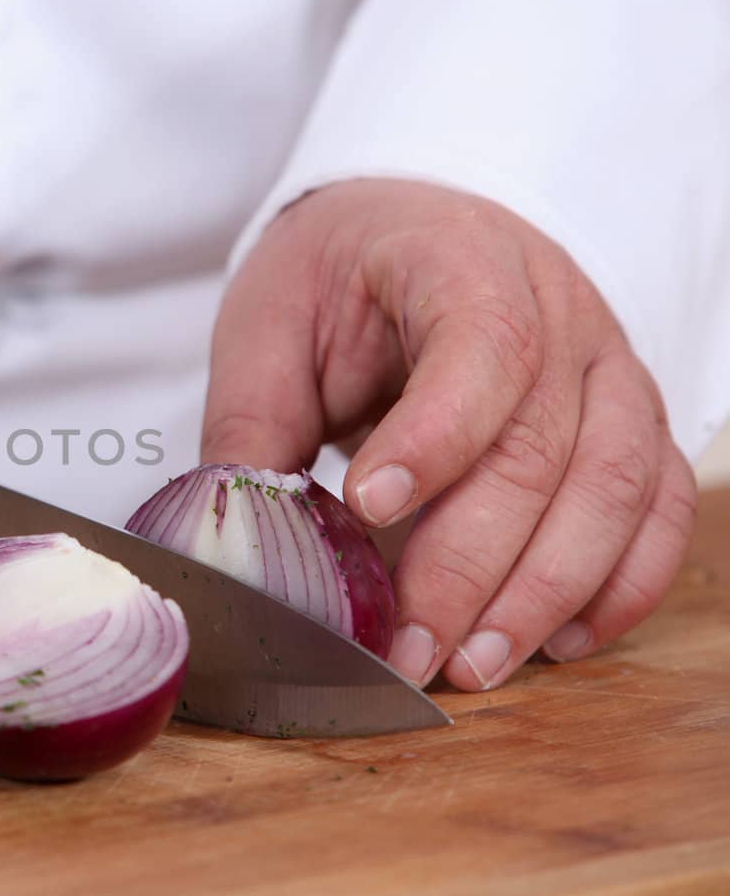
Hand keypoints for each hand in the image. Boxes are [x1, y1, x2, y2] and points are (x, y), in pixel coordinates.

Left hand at [202, 179, 696, 689]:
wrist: (407, 230)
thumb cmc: (336, 279)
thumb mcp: (269, 326)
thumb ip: (252, 427)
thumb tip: (236, 540)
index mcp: (459, 259)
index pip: (479, 346)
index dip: (433, 436)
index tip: (368, 507)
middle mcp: (559, 311)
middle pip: (541, 446)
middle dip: (471, 564)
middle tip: (409, 648)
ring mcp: (608, 367)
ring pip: (616, 488)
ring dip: (548, 591)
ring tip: (475, 664)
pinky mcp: (630, 422)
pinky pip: (659, 508)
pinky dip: (622, 583)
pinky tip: (561, 641)